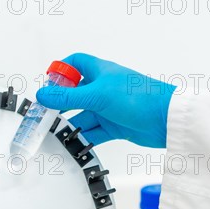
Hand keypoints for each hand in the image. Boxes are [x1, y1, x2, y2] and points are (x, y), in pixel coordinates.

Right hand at [36, 53, 175, 147]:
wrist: (166, 119)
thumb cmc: (138, 97)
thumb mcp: (97, 95)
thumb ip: (68, 97)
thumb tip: (43, 94)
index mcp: (100, 72)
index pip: (76, 63)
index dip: (61, 70)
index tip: (48, 84)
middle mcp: (103, 89)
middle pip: (75, 95)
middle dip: (60, 105)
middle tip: (45, 115)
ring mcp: (108, 109)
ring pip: (83, 117)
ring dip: (71, 125)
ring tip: (56, 134)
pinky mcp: (115, 127)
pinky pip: (93, 133)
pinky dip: (84, 139)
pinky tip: (74, 145)